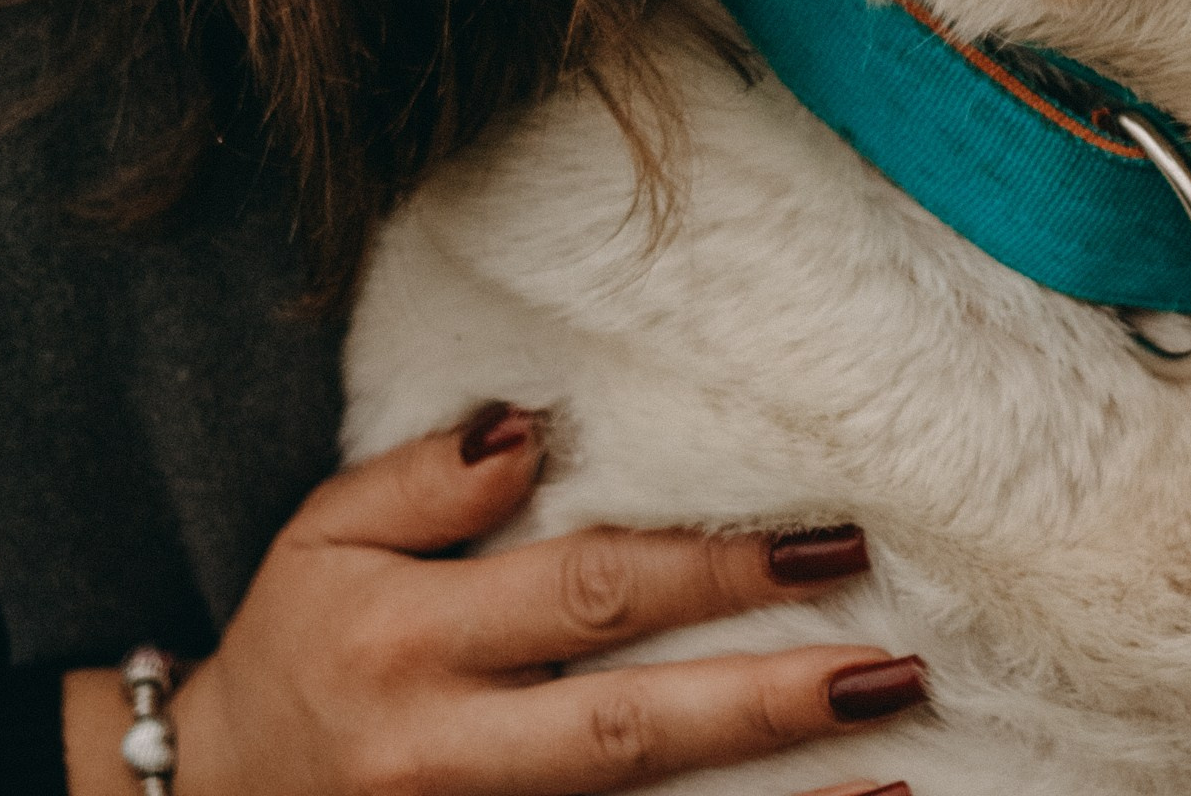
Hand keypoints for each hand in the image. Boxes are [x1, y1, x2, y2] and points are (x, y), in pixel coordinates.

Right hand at [63, 405, 925, 794]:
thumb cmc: (294, 644)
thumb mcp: (325, 533)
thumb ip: (425, 477)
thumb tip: (532, 428)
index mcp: (411, 640)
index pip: (589, 593)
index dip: (713, 570)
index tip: (831, 544)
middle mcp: (443, 752)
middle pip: (628, 730)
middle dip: (769, 699)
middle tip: (896, 669)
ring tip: (897, 771)